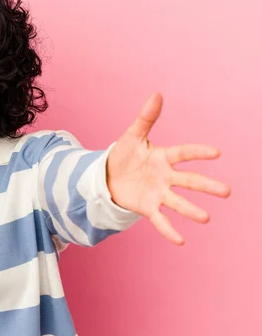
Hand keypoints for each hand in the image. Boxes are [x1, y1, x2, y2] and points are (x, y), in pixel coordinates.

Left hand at [106, 93, 230, 244]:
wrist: (108, 176)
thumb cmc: (124, 154)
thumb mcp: (132, 135)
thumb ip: (146, 118)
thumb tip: (157, 94)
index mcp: (163, 157)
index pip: (183, 153)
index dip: (197, 152)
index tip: (216, 152)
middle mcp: (165, 177)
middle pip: (188, 181)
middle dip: (206, 186)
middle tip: (227, 192)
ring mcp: (158, 193)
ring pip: (177, 203)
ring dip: (191, 210)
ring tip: (206, 218)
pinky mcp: (148, 208)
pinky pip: (160, 220)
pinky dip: (168, 230)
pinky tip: (180, 241)